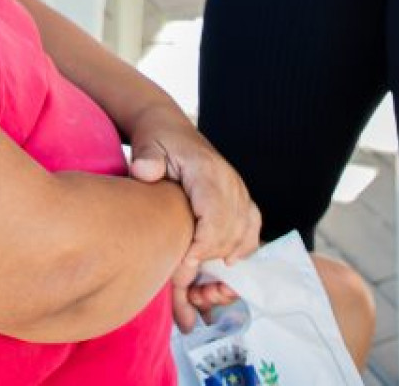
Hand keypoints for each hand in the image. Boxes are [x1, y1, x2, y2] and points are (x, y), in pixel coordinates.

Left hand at [127, 104, 260, 330]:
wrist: (169, 126)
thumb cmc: (157, 139)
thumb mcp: (147, 144)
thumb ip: (147, 159)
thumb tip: (146, 172)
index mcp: (207, 170)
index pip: (216, 215)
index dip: (203, 245)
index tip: (183, 262)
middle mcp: (229, 181)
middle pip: (230, 231)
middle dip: (209, 257)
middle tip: (182, 272)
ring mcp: (238, 189)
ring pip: (243, 232)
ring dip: (223, 255)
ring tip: (198, 266)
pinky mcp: (240, 197)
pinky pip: (252, 226)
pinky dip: (244, 245)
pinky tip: (229, 260)